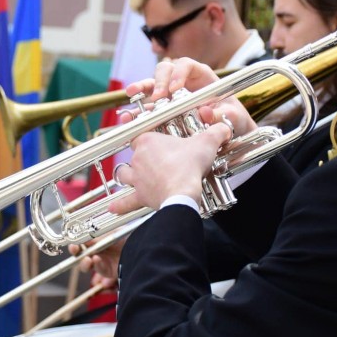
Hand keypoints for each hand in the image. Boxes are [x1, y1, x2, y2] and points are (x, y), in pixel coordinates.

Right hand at [68, 237, 123, 291]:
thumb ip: (95, 236)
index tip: (72, 242)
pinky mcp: (109, 271)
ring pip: (86, 264)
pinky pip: (98, 270)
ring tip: (87, 259)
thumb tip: (80, 237)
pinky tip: (97, 260)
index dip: (75, 241)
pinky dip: (96, 265)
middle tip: (75, 250)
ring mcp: (102, 260)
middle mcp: (97, 249)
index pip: (81, 240)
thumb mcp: (110, 233)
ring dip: (84, 262)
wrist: (142, 245)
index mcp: (96, 237)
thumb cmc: (127, 236)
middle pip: (80, 253)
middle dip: (75, 252)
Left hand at [108, 122, 230, 214]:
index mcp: (148, 141)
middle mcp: (137, 158)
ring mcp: (136, 178)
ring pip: (124, 174)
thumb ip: (216, 132)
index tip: (158, 140)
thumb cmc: (190, 165)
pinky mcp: (140, 195)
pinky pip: (126, 200)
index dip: (150, 137)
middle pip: (134, 153)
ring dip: (128, 175)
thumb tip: (224, 128)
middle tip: (157, 160)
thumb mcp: (206, 144)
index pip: (142, 134)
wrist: (182, 192)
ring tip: (134, 177)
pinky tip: (113, 208)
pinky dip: (120, 205)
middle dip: (142, 156)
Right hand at [123, 58, 257, 136]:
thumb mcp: (233, 117)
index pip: (187, 65)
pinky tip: (129, 116)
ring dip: (142, 88)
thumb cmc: (233, 118)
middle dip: (159, 81)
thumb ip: (223, 114)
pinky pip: (148, 105)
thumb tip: (204, 112)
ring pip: (153, 84)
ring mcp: (172, 93)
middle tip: (158, 97)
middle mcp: (184, 80)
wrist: (230, 131)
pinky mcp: (164, 107)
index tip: (175, 88)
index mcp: (202, 75)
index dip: (179, 73)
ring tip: (132, 94)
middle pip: (166, 70)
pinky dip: (138, 110)